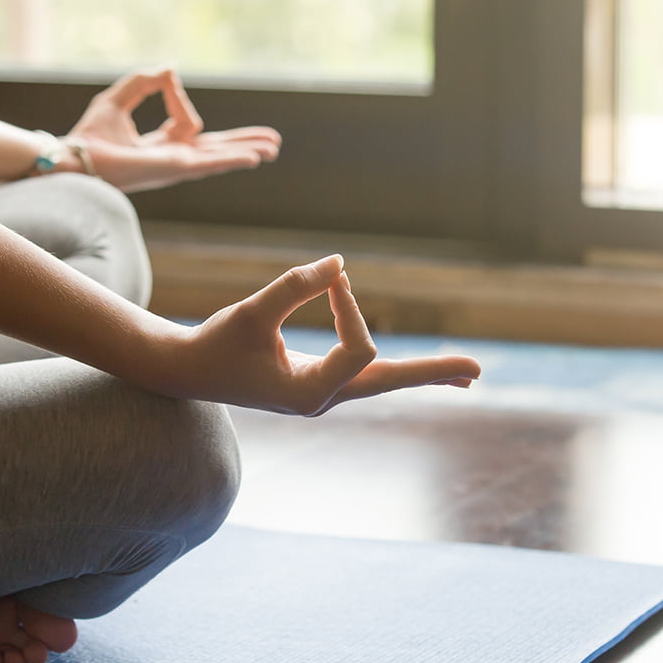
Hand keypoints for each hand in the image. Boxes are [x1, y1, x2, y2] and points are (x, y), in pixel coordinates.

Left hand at [67, 67, 281, 192]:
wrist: (78, 156)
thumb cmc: (90, 134)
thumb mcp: (119, 97)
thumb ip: (144, 81)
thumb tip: (171, 68)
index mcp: (160, 147)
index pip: (186, 122)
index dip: (178, 96)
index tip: (168, 79)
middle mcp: (173, 159)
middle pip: (216, 150)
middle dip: (243, 144)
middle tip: (271, 143)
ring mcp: (177, 166)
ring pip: (219, 157)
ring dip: (246, 151)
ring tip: (273, 149)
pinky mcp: (175, 168)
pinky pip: (210, 162)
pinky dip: (233, 159)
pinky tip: (254, 158)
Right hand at [173, 255, 481, 415]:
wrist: (184, 372)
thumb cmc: (213, 343)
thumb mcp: (250, 312)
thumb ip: (293, 286)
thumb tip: (340, 263)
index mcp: (310, 393)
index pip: (358, 346)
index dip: (351, 308)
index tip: (333, 278)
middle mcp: (322, 399)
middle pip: (389, 381)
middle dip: (431, 372)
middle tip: (478, 371)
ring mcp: (322, 394)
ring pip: (381, 380)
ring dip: (423, 373)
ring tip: (467, 374)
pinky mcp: (316, 383)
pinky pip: (365, 374)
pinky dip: (395, 369)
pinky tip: (424, 371)